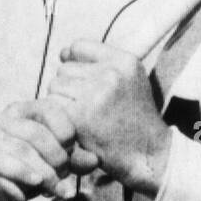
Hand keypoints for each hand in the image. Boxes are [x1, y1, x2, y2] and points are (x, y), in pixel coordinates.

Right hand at [0, 99, 96, 200]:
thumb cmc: (20, 174)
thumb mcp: (50, 166)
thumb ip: (72, 161)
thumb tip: (94, 161)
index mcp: (21, 111)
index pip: (48, 108)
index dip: (65, 131)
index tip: (72, 153)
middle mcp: (0, 118)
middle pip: (35, 133)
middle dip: (56, 159)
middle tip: (65, 179)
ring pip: (18, 149)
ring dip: (42, 172)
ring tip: (55, 189)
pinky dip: (18, 174)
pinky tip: (34, 185)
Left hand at [47, 40, 171, 195]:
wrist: (148, 153)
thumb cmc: (135, 119)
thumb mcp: (130, 81)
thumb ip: (100, 64)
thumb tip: (62, 54)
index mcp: (124, 61)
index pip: (78, 46)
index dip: (73, 62)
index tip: (80, 82)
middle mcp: (111, 74)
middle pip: (64, 69)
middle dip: (68, 87)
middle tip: (88, 108)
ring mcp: (95, 94)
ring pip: (54, 86)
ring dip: (61, 102)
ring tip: (83, 117)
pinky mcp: (80, 116)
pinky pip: (52, 106)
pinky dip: (58, 118)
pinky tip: (75, 128)